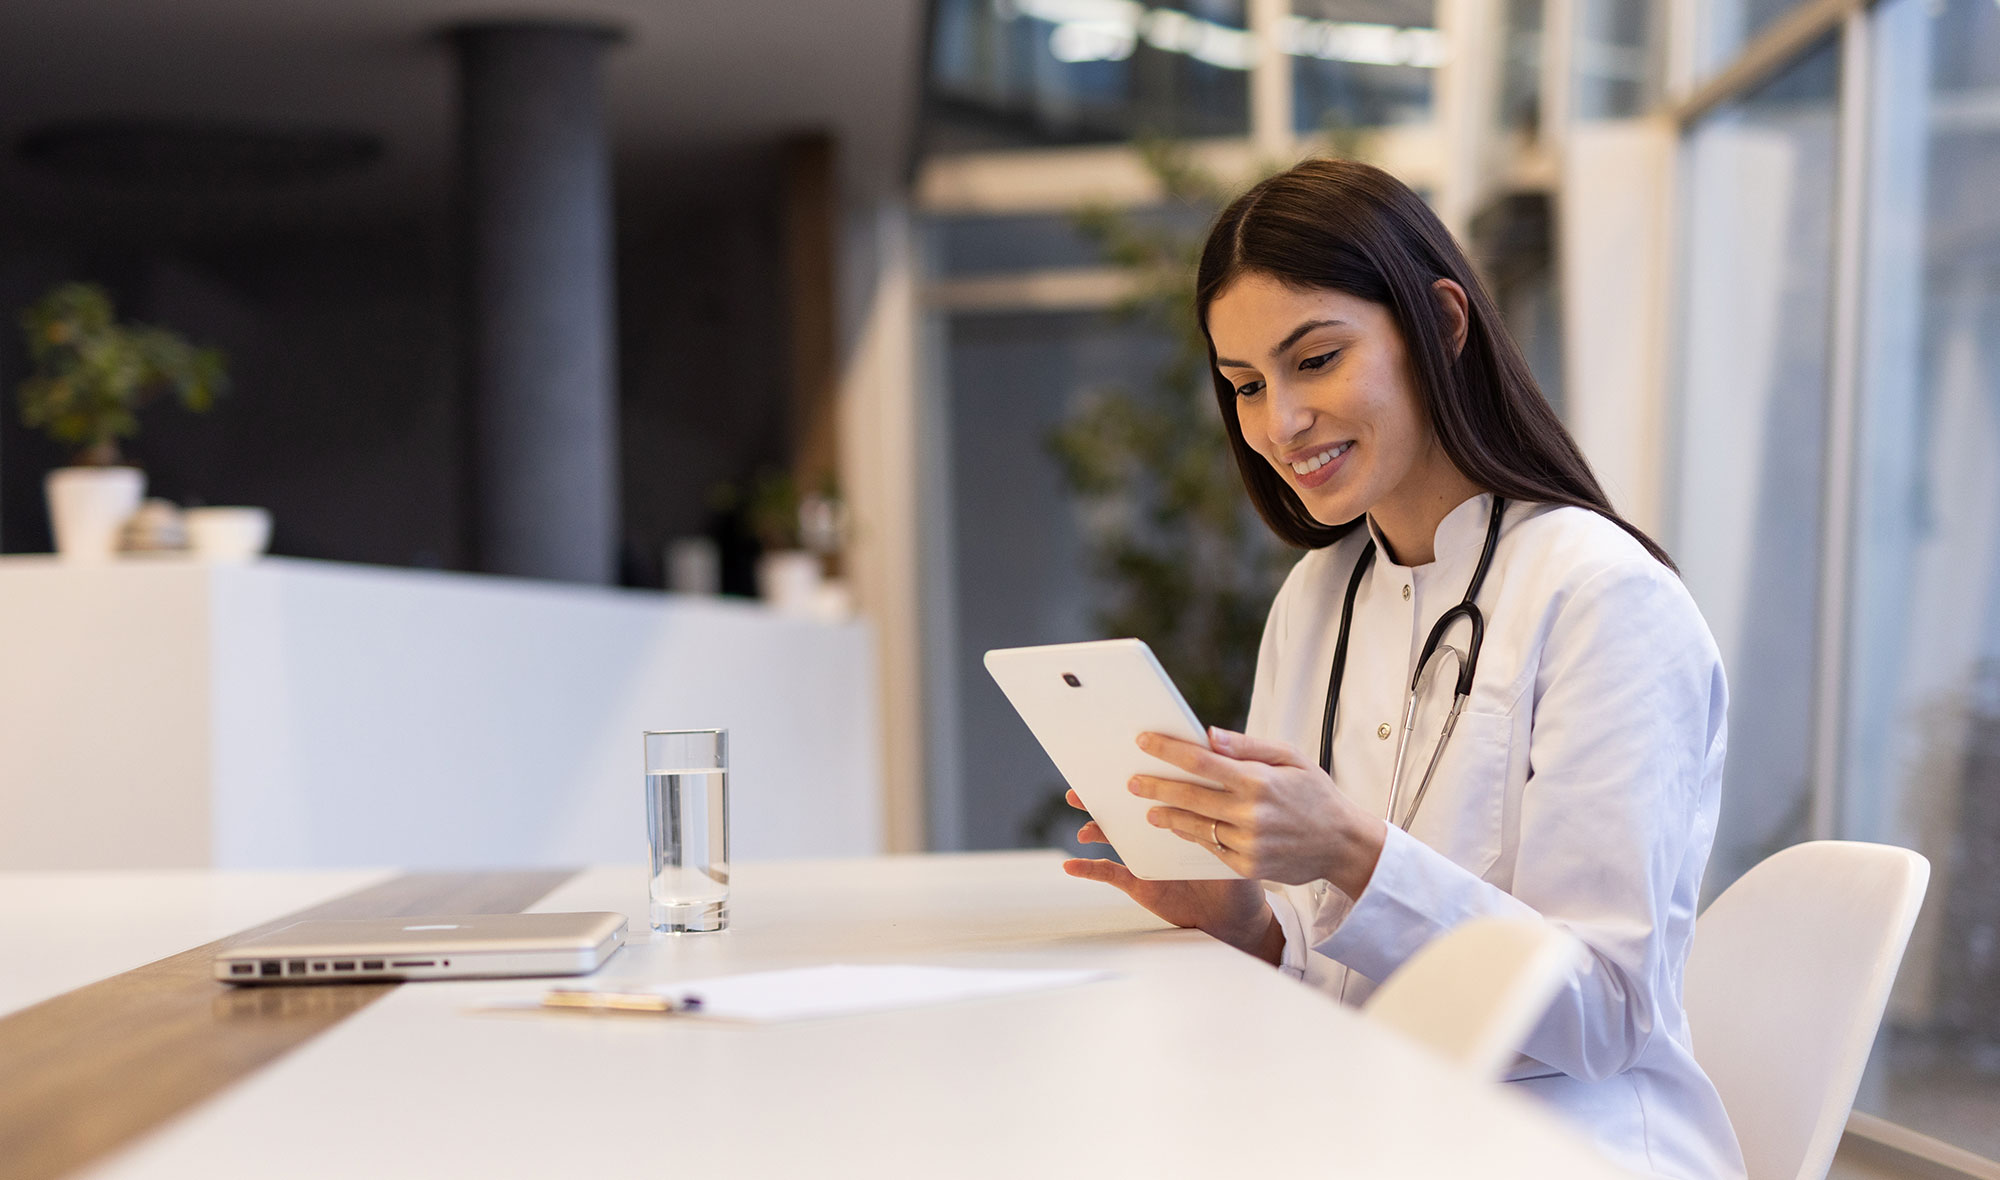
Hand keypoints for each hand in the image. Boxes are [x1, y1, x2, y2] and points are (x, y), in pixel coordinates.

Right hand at [1061, 790, 1280, 960]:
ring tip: (1080, 821)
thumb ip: (1222, 808)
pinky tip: (1071, 865)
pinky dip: (1088, 869)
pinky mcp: (1137, 882)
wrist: (1236, 916)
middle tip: (1083, 784)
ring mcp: (1144, 855)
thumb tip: (1217, 775)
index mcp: (1179, 814)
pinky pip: (1108, 873)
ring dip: (1093, 826)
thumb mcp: (1236, 837)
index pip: (1154, 787)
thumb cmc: (1240, 873)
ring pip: (1112, 835)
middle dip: (1102, 794)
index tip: (1120, 755)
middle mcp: (1156, 831)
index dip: (1137, 771)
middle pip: (1125, 806)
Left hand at [1130, 727, 1385, 898]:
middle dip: (1155, 786)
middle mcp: (1250, 813)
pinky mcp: (1249, 866)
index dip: (1168, 750)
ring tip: (1149, 809)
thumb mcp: (1291, 757)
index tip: (1144, 740)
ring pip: (1195, 827)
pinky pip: (1211, 849)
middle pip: (1189, 796)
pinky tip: (1179, 828)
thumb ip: (1248, 746)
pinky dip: (1193, 837)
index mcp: (1258, 780)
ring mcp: (1248, 843)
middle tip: (1132, 781)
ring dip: (1167, 816)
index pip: (1201, 761)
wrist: (1343, 844)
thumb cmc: (1316, 794)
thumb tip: (1209, 736)